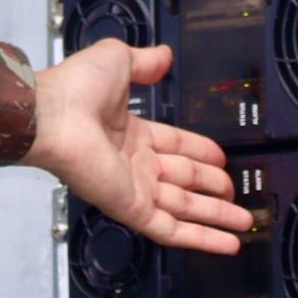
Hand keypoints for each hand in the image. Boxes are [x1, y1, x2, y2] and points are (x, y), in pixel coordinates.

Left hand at [19, 39, 252, 255]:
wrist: (52, 116)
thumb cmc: (78, 88)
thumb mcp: (118, 60)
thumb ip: (145, 62)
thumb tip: (165, 55)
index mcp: (130, 133)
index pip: (175, 145)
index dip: (200, 151)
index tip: (222, 158)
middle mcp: (134, 163)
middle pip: (183, 179)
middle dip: (212, 187)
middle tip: (236, 193)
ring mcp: (133, 189)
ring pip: (184, 208)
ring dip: (215, 216)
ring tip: (244, 222)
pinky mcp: (131, 209)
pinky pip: (171, 229)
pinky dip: (201, 238)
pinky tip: (226, 242)